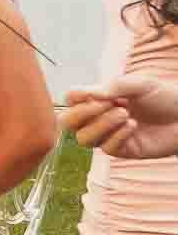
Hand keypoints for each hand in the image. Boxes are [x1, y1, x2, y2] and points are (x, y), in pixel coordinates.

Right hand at [61, 75, 177, 159]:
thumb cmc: (166, 97)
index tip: (93, 93)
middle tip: (104, 105)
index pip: (71, 100)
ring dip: (101, 125)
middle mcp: (99, 118)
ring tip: (125, 114)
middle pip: (67, 122)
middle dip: (80, 114)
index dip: (75, 97)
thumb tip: (89, 95)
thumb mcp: (141, 84)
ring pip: (84, 138)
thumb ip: (115, 86)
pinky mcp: (122, 150)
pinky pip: (106, 148)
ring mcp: (109, 135)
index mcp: (100, 99)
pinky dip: (117, 135)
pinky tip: (134, 125)